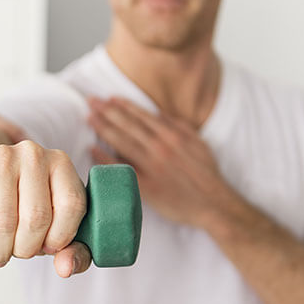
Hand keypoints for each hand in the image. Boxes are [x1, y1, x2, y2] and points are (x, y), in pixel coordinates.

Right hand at [0, 141, 91, 277]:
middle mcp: (33, 153)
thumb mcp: (53, 230)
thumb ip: (72, 252)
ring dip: (0, 249)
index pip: (71, 205)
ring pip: (6, 219)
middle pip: (37, 216)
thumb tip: (65, 268)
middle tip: (16, 254)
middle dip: (25, 249)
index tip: (47, 249)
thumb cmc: (19, 210)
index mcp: (60, 163)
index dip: (60, 237)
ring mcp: (1, 155)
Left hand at [86, 97, 239, 226]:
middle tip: (90, 102)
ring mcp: (152, 167)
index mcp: (173, 136)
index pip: (142, 116)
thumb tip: (158, 113)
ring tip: (89, 118)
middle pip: (128, 125)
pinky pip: (121, 169)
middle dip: (107, 111)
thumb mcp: (198, 143)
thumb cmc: (206, 174)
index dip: (124, 105)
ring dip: (103, 128)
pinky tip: (91, 149)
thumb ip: (178, 126)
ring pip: (122, 142)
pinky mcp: (146, 186)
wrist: (214, 204)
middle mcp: (160, 148)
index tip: (108, 98)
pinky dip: (105, 158)